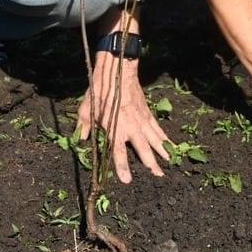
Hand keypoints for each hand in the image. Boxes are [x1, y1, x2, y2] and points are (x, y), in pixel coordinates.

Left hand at [76, 54, 170, 182]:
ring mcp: (141, 119)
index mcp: (114, 127)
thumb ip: (84, 125)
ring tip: (169, 163)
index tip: (127, 180)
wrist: (117, 72)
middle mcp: (130, 126)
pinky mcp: (147, 112)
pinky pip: (157, 128)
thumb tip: (81, 138)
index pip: (118, 151)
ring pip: (154, 138)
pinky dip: (164, 137)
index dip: (122, 166)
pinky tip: (170, 144)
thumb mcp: (86, 108)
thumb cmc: (100, 90)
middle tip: (158, 174)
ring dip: (161, 151)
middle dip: (150, 162)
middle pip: (142, 147)